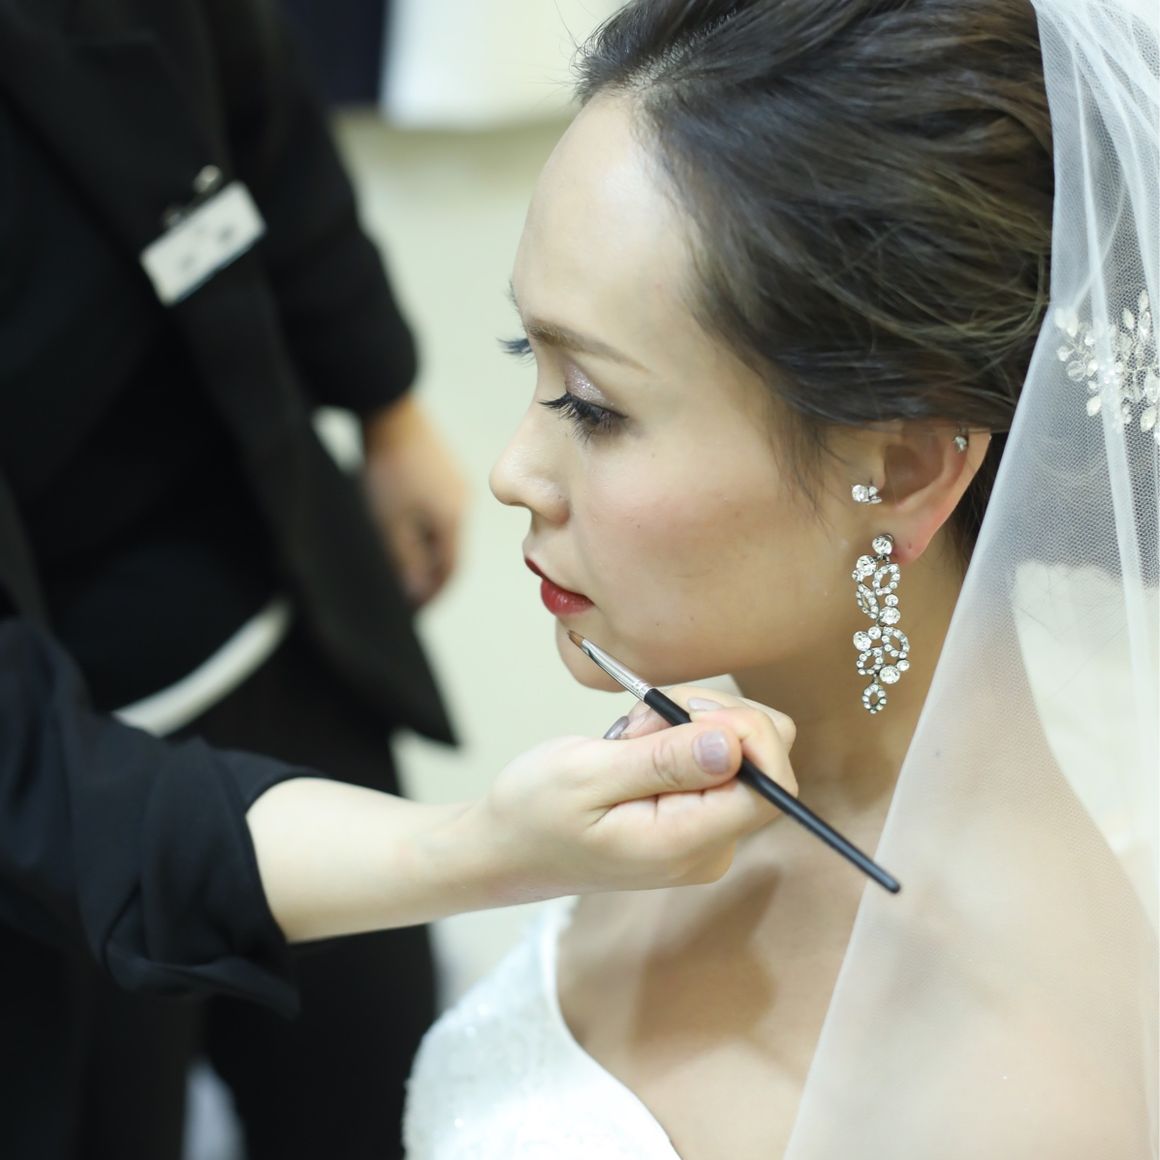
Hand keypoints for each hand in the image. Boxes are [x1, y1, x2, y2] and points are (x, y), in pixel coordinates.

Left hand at [362, 395, 468, 606]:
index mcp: (453, 521)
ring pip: (444, 531)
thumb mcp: (390, 522)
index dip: (432, 594)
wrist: (389, 410)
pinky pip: (439, 511)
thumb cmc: (387, 468)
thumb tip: (418, 591)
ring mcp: (455, 485)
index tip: (413, 612)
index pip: (449, 571)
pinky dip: (426, 530)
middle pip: (449, 552)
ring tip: (404, 566)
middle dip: (430, 576)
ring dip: (427, 553)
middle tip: (407, 595)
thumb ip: (406, 560)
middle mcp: (462, 504)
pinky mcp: (443, 470)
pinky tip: (407, 529)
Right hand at [470, 686, 796, 900]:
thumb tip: (733, 746)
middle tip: (643, 720)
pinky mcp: (694, 815)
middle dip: (712, 718)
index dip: (748, 733)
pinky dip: (679, 734)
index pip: (771, 785)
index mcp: (688, 844)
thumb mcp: (586, 776)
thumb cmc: (534, 813)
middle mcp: (711, 845)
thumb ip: (663, 762)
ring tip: (629, 736)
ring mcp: (706, 833)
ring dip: (689, 721)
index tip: (688, 709)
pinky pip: (715, 758)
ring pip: (740, 750)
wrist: (505, 848)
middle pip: (764, 760)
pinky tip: (634, 744)